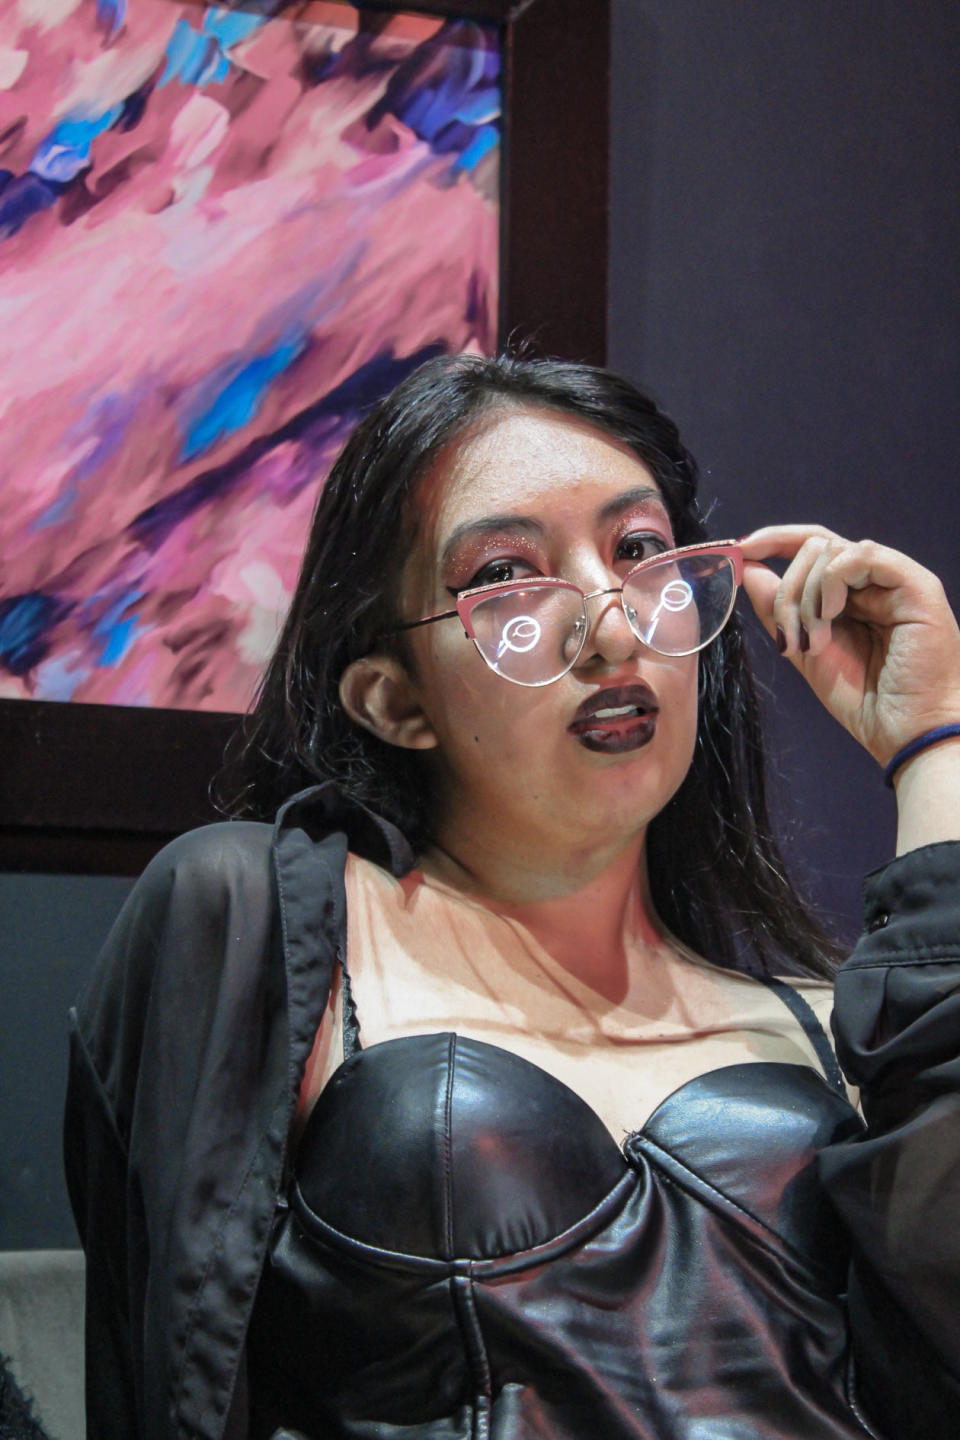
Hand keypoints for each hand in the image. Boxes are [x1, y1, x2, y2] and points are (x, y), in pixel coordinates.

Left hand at [739, 525, 959, 769]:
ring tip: (814, 642)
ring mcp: (897, 580)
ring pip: (832, 549)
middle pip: (815, 547)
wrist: (902, 731)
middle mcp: (875, 581)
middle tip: (789, 638)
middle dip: (787, 590)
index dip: (776, 540)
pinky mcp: (917, 585)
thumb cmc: (863, 699)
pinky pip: (862, 555)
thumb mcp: (804, 649)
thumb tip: (749, 568)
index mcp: (853, 593)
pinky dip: (831, 582)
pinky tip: (831, 616)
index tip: (742, 549)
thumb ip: (778, 609)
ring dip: (807, 596)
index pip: (814, 547)